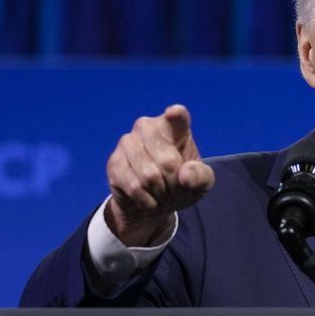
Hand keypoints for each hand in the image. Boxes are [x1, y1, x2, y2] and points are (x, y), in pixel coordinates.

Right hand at [105, 105, 214, 245]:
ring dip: (161, 194)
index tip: (174, 112)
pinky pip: (134, 187)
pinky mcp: (114, 162)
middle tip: (176, 191)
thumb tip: (185, 175)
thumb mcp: (200, 184)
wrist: (152, 202)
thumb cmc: (180, 184)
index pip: (178, 116)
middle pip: (168, 161)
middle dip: (175, 184)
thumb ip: (200, 177)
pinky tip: (149, 200)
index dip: (176, 114)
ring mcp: (127, 142)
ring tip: (163, 195)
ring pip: (150, 176)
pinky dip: (147, 201)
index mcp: (175, 127)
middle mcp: (148, 127)